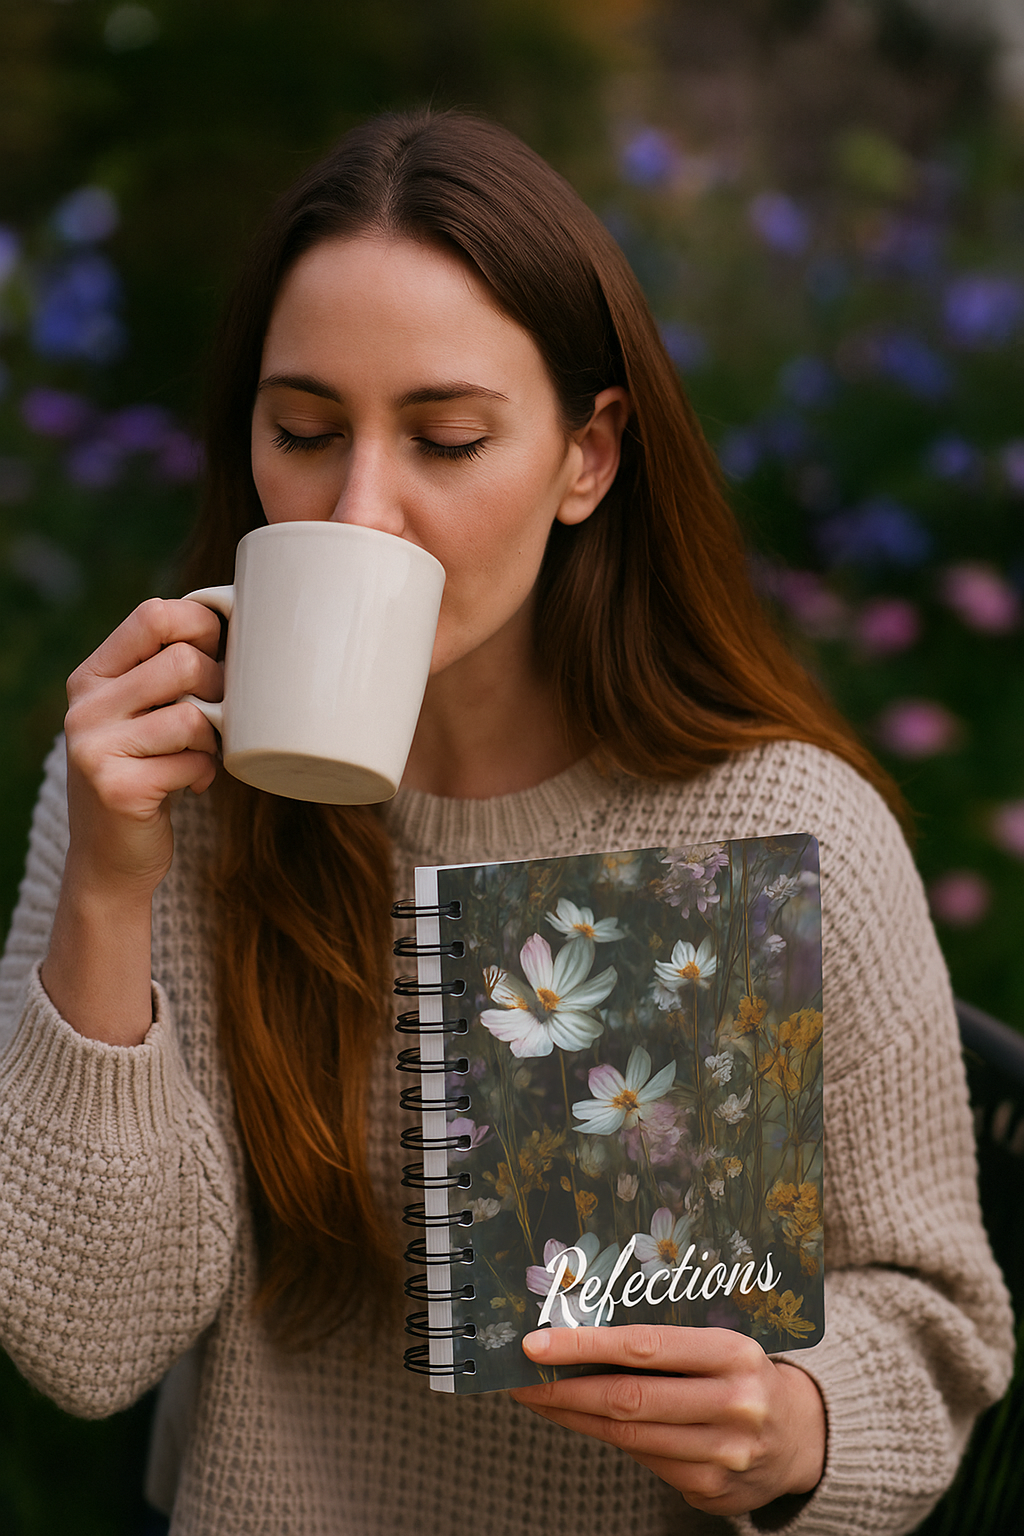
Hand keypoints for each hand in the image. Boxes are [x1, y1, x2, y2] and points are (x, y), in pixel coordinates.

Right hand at [63, 597, 223, 896]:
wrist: (109, 859)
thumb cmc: (144, 774)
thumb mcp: (140, 715)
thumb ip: (165, 672)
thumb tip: (233, 620)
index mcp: (91, 677)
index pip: (153, 615)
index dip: (202, 626)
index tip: (220, 653)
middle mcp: (85, 708)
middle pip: (183, 661)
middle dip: (219, 687)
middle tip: (218, 716)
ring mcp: (95, 749)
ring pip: (193, 714)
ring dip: (213, 738)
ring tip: (201, 753)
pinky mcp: (118, 789)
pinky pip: (195, 763)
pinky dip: (207, 774)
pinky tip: (192, 785)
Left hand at [509, 1325, 825, 1517]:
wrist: (803, 1434)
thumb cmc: (744, 1373)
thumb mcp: (721, 1342)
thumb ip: (668, 1341)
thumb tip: (584, 1334)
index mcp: (734, 1353)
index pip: (645, 1346)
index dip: (585, 1345)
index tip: (538, 1343)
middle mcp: (734, 1404)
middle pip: (630, 1398)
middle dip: (565, 1388)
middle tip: (522, 1377)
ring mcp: (725, 1454)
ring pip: (630, 1436)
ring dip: (576, 1416)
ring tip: (540, 1398)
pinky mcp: (714, 1490)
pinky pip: (647, 1462)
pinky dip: (611, 1439)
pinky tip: (589, 1421)